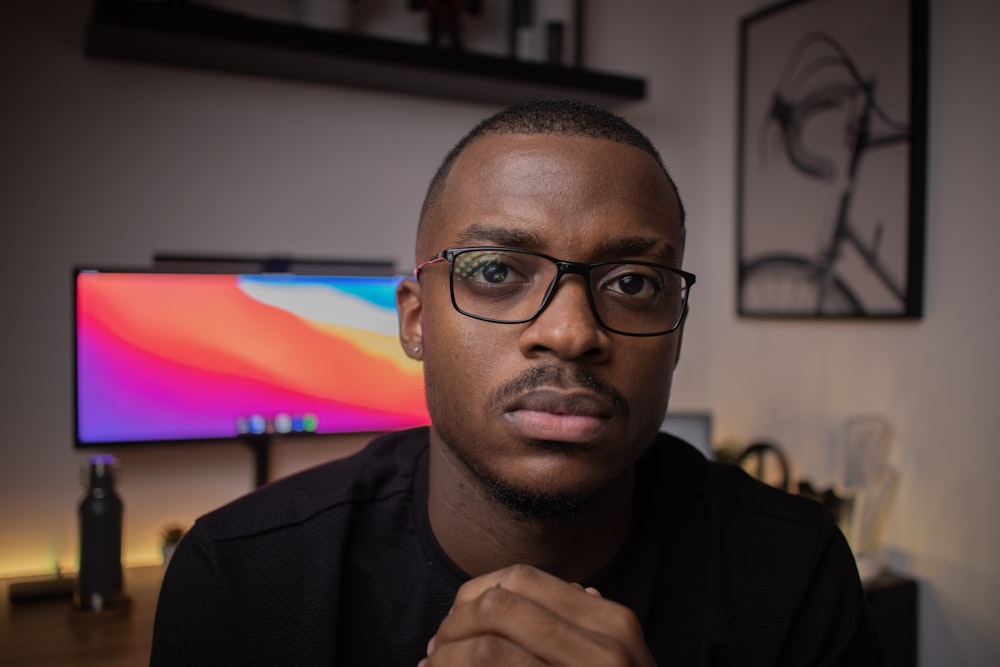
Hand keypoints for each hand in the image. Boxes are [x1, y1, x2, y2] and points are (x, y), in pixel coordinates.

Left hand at [419, 564, 654, 665]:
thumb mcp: (617, 665)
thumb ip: (591, 630)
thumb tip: (580, 589)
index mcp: (613, 625)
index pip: (521, 580)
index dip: (475, 596)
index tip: (454, 621)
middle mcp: (605, 651)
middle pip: (498, 608)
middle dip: (454, 626)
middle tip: (434, 651)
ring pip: (487, 650)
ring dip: (447, 660)